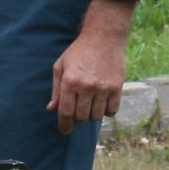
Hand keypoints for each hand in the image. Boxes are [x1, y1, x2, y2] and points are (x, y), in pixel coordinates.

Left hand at [48, 0, 136, 133]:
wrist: (103, 38)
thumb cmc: (78, 52)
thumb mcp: (60, 67)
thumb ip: (56, 90)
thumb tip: (52, 109)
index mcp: (69, 82)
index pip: (66, 113)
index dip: (64, 125)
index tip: (65, 131)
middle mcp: (86, 87)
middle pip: (81, 117)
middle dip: (78, 118)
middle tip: (79, 109)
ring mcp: (103, 88)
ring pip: (96, 116)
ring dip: (92, 114)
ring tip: (90, 104)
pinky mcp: (117, 88)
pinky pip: (112, 111)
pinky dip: (106, 111)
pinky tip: (102, 103)